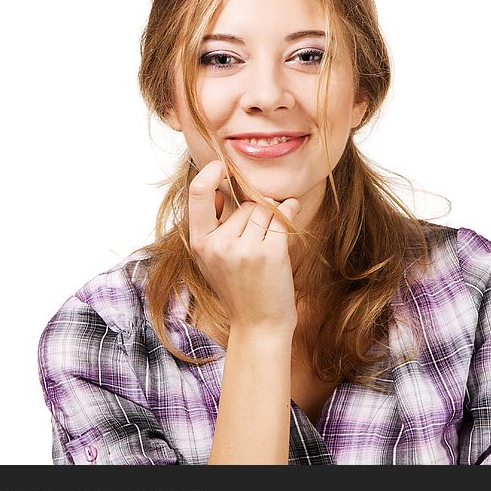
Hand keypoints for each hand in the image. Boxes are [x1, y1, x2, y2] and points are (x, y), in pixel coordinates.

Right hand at [188, 160, 301, 334]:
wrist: (259, 325)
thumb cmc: (239, 288)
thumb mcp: (213, 258)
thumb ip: (215, 225)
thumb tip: (225, 183)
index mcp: (200, 243)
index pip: (199, 194)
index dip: (210, 173)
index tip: (221, 165)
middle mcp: (219, 245)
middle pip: (244, 203)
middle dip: (255, 213)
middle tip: (255, 243)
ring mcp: (245, 249)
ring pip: (264, 208)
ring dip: (273, 218)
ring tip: (268, 244)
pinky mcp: (270, 253)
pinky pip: (283, 216)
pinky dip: (290, 211)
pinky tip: (291, 214)